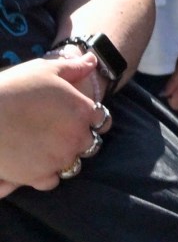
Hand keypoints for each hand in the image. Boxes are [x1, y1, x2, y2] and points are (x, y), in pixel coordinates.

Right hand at [0, 56, 106, 189]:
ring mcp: (59, 159)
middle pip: (89, 143)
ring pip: (72, 163)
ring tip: (43, 148)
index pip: (102, 119)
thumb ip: (73, 67)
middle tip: (55, 132)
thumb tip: (92, 61)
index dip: (89, 117)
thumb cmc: (11, 88)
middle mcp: (76, 138)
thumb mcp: (43, 69)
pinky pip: (51, 181)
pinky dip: (44, 174)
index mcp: (82, 112)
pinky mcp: (38, 176)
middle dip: (76, 138)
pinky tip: (32, 163)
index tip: (74, 116)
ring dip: (62, 157)